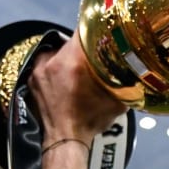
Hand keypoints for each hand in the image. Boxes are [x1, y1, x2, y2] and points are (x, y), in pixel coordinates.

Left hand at [28, 31, 127, 146]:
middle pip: (70, 40)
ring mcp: (40, 69)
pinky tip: (66, 75)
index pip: (83, 30)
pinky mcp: (33, 78)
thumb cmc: (88, 122)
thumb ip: (124, 83)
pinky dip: (56, 66)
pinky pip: (46, 62)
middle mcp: (54, 61)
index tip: (101, 29)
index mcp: (74, 63)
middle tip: (93, 52)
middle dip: (82, 45)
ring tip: (79, 66)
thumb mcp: (115, 101)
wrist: (64, 140)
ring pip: (57, 50)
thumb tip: (135, 72)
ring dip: (68, 55)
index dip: (94, 28)